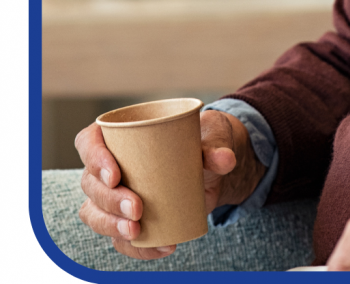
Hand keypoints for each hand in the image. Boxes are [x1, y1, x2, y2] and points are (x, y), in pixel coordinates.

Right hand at [75, 109, 264, 260]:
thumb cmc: (203, 140)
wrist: (214, 167)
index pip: (89, 142)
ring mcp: (115, 195)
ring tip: (137, 231)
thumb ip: (217, 146)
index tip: (115, 175)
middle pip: (91, 184)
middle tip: (136, 208)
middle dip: (109, 201)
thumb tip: (225, 160)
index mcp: (120, 134)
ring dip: (112, 226)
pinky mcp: (129, 219)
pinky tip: (161, 247)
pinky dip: (137, 248)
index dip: (94, 158)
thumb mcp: (211, 136)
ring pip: (95, 214)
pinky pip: (120, 239)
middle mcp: (110, 166)